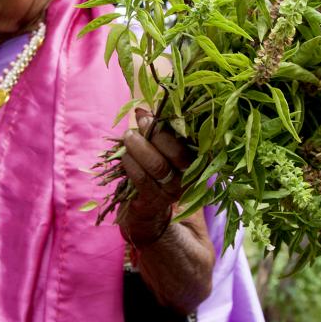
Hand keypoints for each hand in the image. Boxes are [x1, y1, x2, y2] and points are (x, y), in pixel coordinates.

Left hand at [119, 107, 192, 244]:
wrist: (148, 211)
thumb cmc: (155, 171)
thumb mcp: (159, 149)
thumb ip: (154, 130)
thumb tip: (142, 110)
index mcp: (195, 159)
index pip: (189, 141)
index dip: (168, 126)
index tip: (150, 116)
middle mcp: (189, 176)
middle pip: (177, 153)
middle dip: (155, 135)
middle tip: (139, 124)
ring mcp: (173, 190)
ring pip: (158, 165)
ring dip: (139, 147)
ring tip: (128, 137)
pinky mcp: (154, 201)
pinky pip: (142, 179)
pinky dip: (131, 164)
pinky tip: (125, 157)